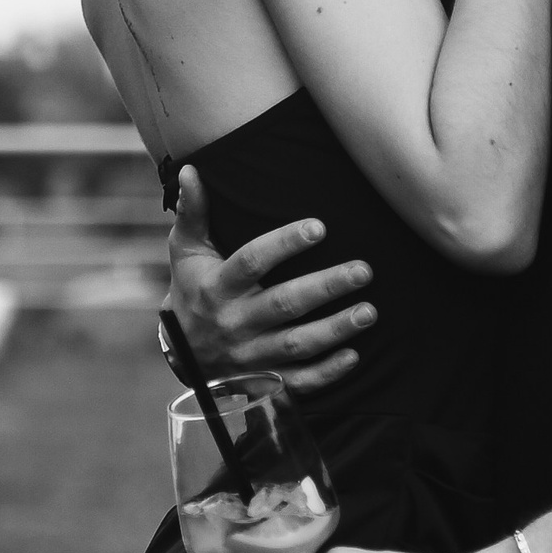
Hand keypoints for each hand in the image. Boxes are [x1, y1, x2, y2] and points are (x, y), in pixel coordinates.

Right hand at [165, 165, 377, 392]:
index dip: (284, 245)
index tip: (319, 227)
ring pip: (296, 344)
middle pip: (283, 304)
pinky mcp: (265, 380)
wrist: (181, 351)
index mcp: (217, 286)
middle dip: (325, 287)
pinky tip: (355, 356)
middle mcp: (234, 322)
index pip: (251, 262)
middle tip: (364, 270)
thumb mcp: (185, 250)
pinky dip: (326, 374)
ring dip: (335, 329)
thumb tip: (191, 169)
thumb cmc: (192, 287)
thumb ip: (192, 211)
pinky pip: (298, 383)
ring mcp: (251, 355)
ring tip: (370, 311)